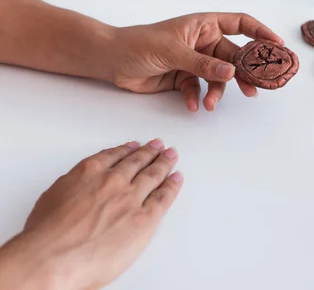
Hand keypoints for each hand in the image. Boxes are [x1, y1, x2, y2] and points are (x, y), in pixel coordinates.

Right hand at [0, 139, 182, 289]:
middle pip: (137, 162)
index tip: (134, 145)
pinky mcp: (145, 218)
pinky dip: (172, 186)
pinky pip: (163, 197)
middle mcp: (113, 181)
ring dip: (164, 163)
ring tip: (171, 156)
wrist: (54, 257)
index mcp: (89, 172)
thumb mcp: (52, 198)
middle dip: (150, 152)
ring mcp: (131, 199)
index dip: (127, 150)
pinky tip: (177, 178)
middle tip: (159, 146)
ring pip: (153, 175)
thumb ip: (73, 188)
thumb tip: (80, 189)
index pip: (113, 156)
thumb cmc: (46, 235)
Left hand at [111, 13, 283, 111]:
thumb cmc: (140, 43)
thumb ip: (203, 64)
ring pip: (218, 78)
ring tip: (209, 104)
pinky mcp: (185, 78)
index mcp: (204, 25)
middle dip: (243, 74)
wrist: (112, 61)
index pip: (240, 24)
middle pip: (233, 57)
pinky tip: (192, 104)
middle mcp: (203, 42)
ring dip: (216, 92)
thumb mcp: (174, 51)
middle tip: (254, 89)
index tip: (277, 47)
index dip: (261, 32)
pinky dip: (197, 97)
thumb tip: (232, 72)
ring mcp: (195, 61)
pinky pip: (200, 89)